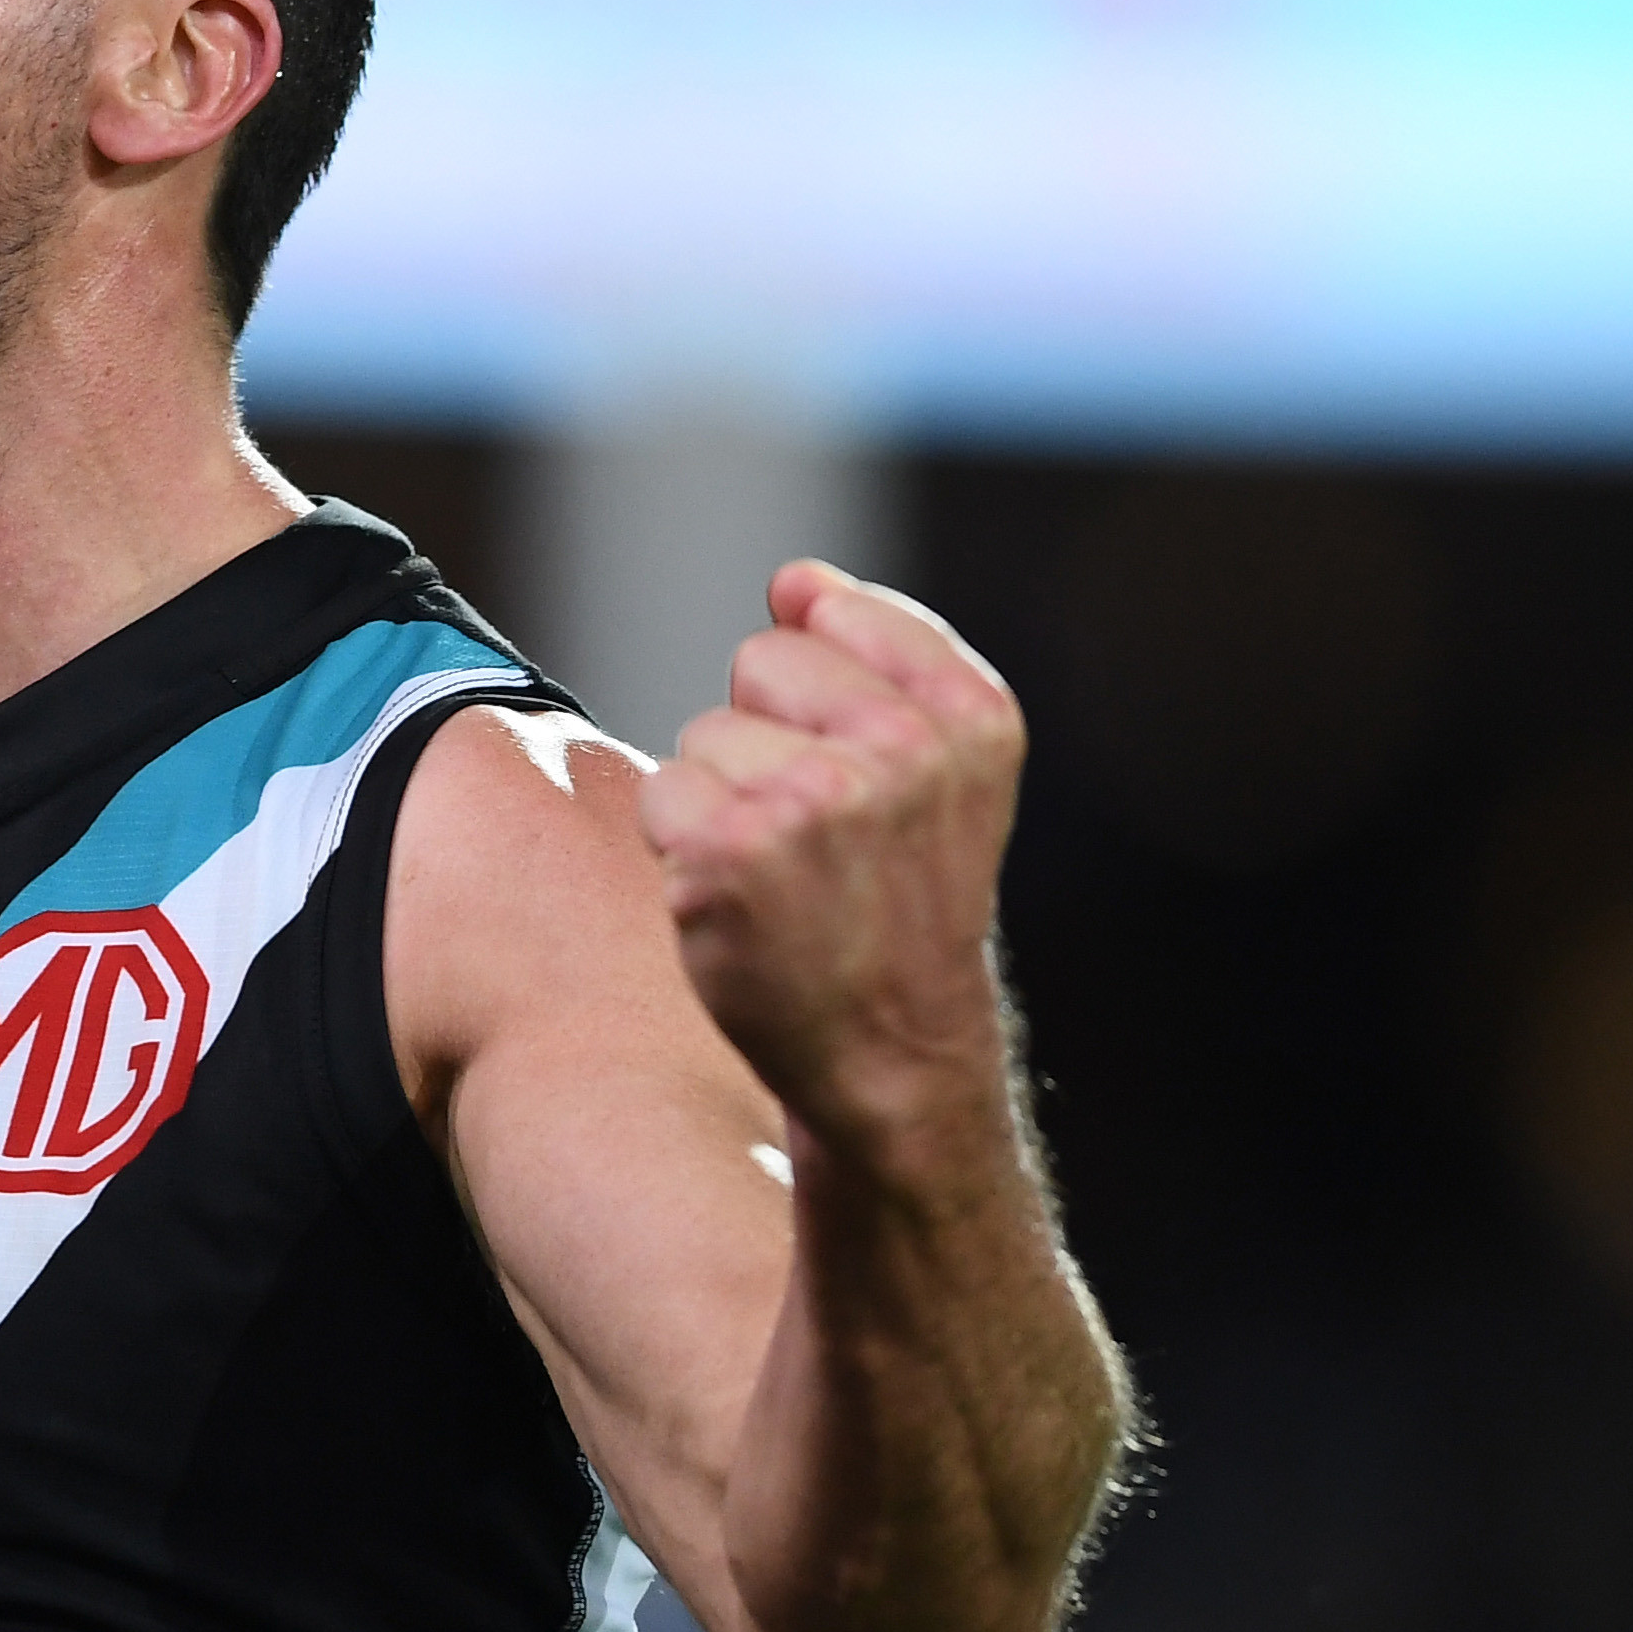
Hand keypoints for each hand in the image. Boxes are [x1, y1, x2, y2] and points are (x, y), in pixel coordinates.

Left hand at [637, 560, 1025, 1157]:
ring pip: (703, 733)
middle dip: (767, 737)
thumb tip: (793, 579)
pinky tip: (741, 904)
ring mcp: (814, 801)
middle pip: (758, 661)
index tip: (865, 775)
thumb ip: (877, 653)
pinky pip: (662, 792)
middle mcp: (902, 750)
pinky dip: (681, 849)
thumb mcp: (939, 767)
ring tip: (785, 876)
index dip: (825, 695)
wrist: (893, 1052)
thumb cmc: (899, 897)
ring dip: (723, 800)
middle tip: (818, 836)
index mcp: (970, 717)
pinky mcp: (729, 853)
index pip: (830, 612)